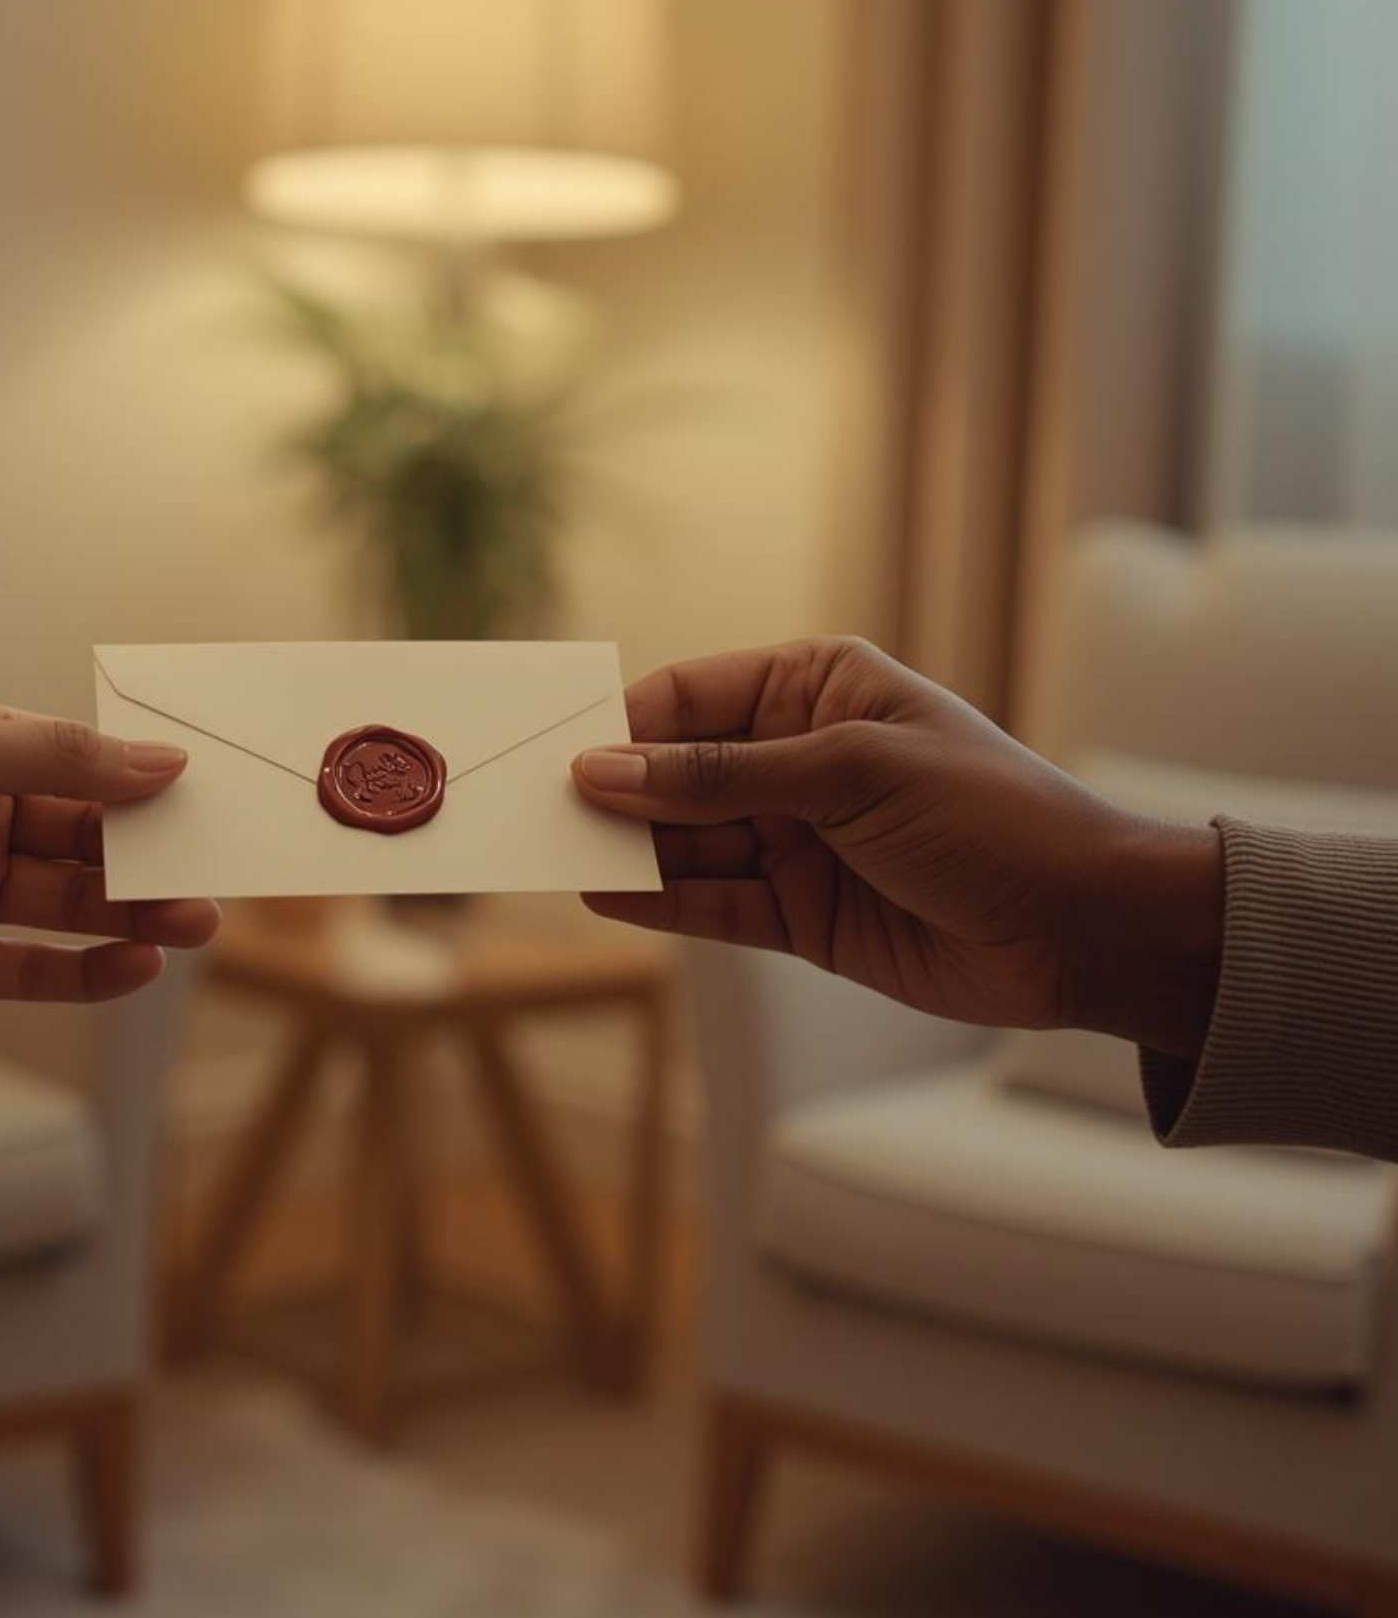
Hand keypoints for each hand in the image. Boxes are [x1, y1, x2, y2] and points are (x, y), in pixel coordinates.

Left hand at [0, 698, 219, 1021]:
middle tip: (216, 872)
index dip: (142, 782)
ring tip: (197, 922)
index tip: (209, 797)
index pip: (79, 765)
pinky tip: (136, 965)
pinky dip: (87, 971)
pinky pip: (31, 968)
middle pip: (84, 839)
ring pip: (70, 904)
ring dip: (135, 912)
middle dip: (151, 855)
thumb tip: (163, 763)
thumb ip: (59, 761)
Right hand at [571, 638, 1221, 1055]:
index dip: (625, 725)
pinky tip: (603, 898)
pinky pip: (712, 903)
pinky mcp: (800, 913)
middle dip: (615, 791)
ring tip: (551, 857)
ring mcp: (796, 839)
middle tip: (533, 810)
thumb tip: (603, 770)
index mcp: (819, 688)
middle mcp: (799, 759)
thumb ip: (722, 778)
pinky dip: (660, 903)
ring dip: (627, 850)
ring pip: (686, 841)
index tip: (558, 751)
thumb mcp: (851, 774)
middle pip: (677, 772)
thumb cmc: (991, 818)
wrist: (1085, 929)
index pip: (693, 696)